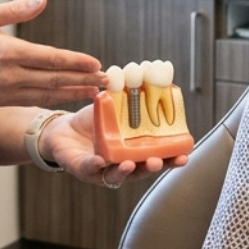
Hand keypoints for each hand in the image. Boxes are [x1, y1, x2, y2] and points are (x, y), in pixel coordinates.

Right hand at [0, 0, 106, 106]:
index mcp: (6, 52)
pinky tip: (65, 96)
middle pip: (54, 80)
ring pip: (46, 94)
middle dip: (83, 80)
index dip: (76, 62)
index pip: (51, 58)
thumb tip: (42, 0)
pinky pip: (33, 101)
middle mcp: (8, 76)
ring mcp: (4, 92)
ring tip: (94, 92)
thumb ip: (14, 11)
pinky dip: (53, 99)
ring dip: (72, 93)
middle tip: (106, 81)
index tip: (96, 63)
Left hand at [38, 105, 188, 186]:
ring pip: (117, 176)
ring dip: (125, 172)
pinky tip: (100, 161)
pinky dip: (95, 166)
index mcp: (134, 152)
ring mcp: (103, 170)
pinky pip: (90, 169)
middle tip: (159, 161)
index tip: (185, 155)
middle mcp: (122, 165)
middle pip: (141, 171)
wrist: (64, 129)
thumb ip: (129, 97)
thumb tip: (147, 72)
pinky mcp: (82, 168)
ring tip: (131, 164)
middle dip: (152, 167)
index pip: (158, 157)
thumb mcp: (114, 108)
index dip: (172, 159)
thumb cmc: (94, 122)